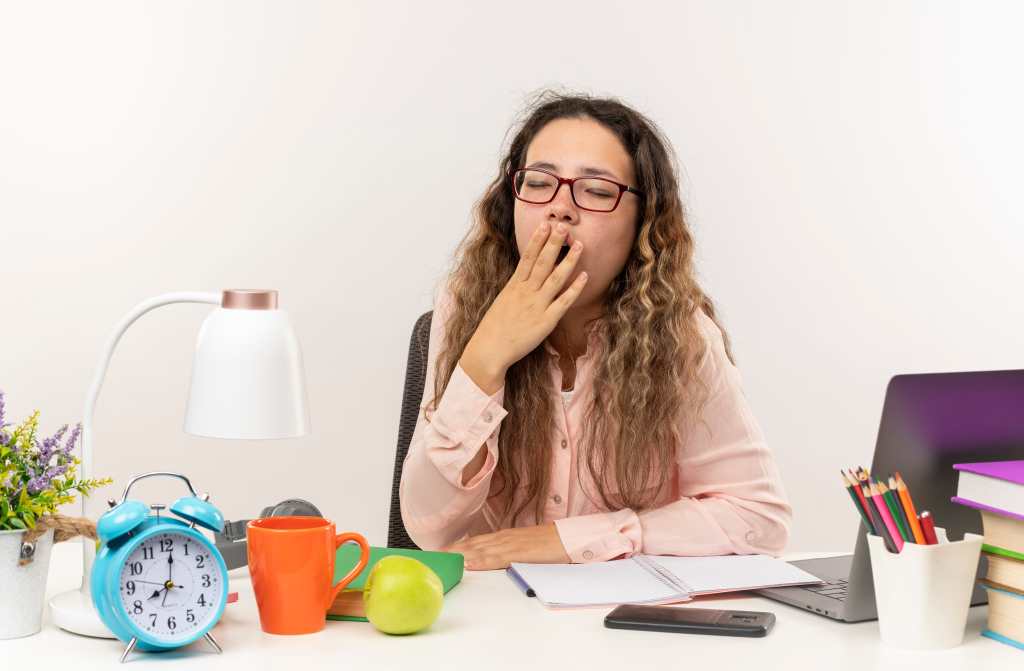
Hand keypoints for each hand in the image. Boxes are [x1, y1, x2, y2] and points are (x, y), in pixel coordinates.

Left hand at [442, 523, 570, 569]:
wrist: (566, 539)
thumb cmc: (546, 545)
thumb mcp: (521, 547)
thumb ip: (504, 552)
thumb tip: (487, 560)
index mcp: (502, 537)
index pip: (473, 542)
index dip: (455, 547)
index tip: (439, 552)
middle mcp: (501, 539)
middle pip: (470, 545)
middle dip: (451, 552)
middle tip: (433, 558)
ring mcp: (508, 545)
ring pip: (478, 550)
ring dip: (459, 555)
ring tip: (443, 560)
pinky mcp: (517, 553)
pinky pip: (495, 558)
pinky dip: (480, 561)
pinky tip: (469, 564)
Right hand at [460, 222, 586, 392]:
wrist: (489, 350)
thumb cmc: (494, 328)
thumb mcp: (503, 301)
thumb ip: (516, 289)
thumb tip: (526, 277)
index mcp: (514, 286)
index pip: (527, 257)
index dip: (537, 240)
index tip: (545, 224)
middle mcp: (526, 292)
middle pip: (542, 262)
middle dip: (554, 243)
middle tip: (564, 226)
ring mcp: (536, 305)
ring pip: (555, 277)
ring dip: (568, 260)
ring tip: (579, 245)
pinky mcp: (546, 320)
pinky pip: (563, 301)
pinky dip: (574, 288)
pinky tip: (585, 276)